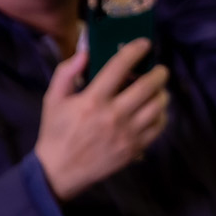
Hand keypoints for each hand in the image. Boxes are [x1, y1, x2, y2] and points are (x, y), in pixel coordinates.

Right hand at [34, 40, 170, 200]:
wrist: (59, 172)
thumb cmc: (57, 132)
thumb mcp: (53, 100)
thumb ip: (66, 73)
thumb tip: (85, 52)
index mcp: (92, 101)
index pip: (119, 67)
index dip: (135, 51)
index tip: (144, 43)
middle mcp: (112, 116)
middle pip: (148, 86)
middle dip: (159, 73)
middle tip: (160, 69)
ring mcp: (126, 134)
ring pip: (158, 106)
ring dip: (162, 93)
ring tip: (158, 89)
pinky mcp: (134, 148)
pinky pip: (159, 126)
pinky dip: (162, 114)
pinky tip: (155, 110)